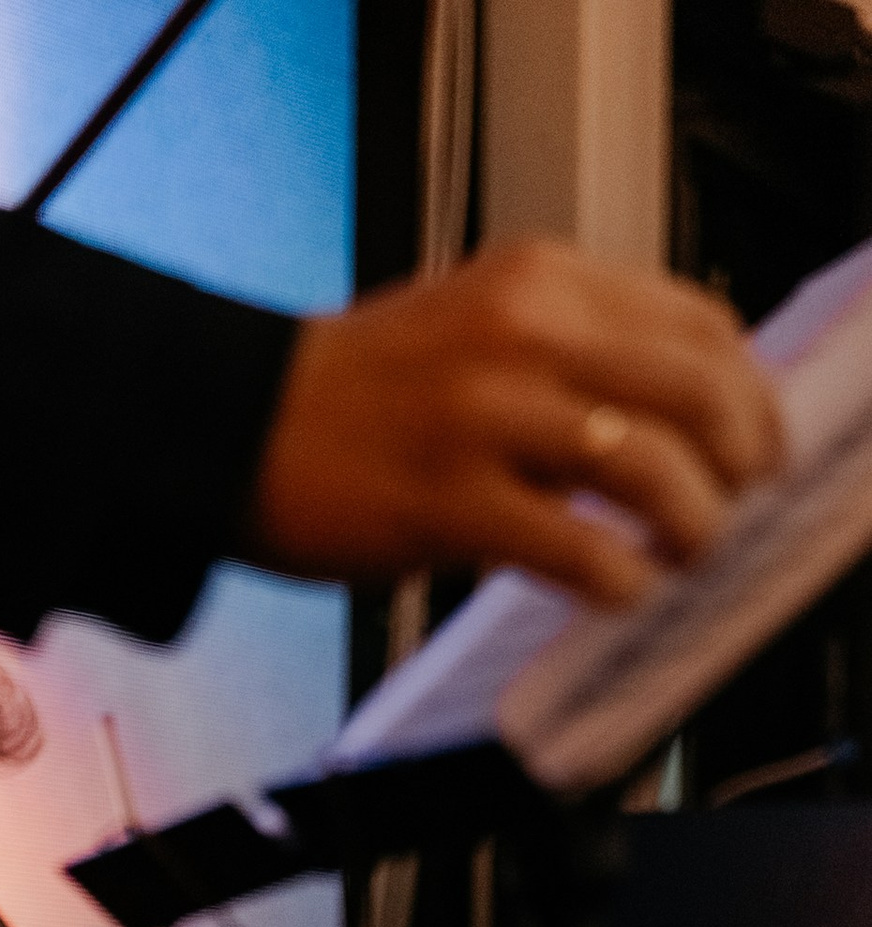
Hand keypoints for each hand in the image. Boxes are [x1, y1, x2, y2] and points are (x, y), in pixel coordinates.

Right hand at [243, 241, 782, 605]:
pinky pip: (574, 547)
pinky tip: (620, 591)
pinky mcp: (446, 502)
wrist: (229, 426)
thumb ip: (564, 348)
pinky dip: (619, 579)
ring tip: (685, 553)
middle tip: (732, 504)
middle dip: (737, 460)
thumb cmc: (346, 396)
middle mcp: (520, 332)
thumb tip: (660, 413)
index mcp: (537, 281)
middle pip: (694, 388)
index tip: (752, 442)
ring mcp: (483, 416)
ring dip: (692, 523)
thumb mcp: (472, 323)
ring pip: (648, 466)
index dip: (745, 390)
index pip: (696, 321)